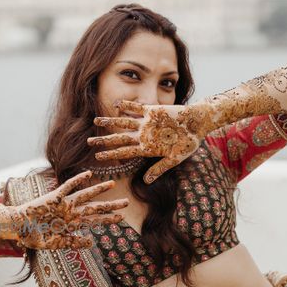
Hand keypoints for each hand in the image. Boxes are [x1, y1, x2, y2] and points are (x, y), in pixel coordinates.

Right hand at [0, 170, 127, 249]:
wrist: (18, 228)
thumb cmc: (35, 236)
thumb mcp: (56, 244)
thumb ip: (74, 243)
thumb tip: (92, 242)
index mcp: (72, 224)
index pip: (94, 220)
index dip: (107, 218)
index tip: (121, 217)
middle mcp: (71, 212)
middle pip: (95, 207)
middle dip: (111, 205)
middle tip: (126, 202)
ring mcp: (64, 204)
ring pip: (85, 195)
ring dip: (99, 190)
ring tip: (112, 183)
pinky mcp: (54, 197)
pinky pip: (68, 187)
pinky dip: (77, 180)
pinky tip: (88, 174)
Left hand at [86, 101, 200, 183]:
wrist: (198, 124)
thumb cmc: (189, 142)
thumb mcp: (175, 158)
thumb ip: (159, 168)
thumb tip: (146, 181)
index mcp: (147, 148)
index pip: (125, 152)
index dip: (111, 154)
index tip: (97, 157)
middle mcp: (143, 135)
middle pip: (119, 138)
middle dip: (104, 140)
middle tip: (88, 142)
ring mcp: (146, 123)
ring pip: (123, 122)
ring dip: (110, 122)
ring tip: (95, 120)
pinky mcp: (152, 111)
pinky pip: (136, 108)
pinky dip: (127, 106)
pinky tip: (115, 105)